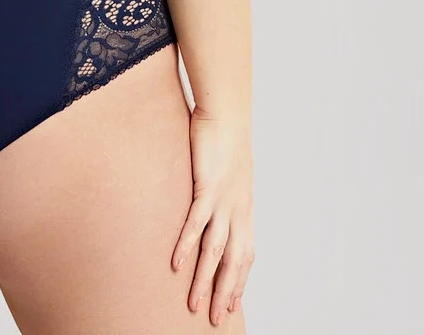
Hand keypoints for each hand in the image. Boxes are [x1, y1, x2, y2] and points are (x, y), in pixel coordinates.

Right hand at [171, 108, 254, 325]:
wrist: (227, 110)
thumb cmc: (224, 136)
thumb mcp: (227, 170)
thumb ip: (220, 189)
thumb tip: (210, 198)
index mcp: (244, 208)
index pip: (246, 255)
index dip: (239, 281)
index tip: (233, 304)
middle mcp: (239, 210)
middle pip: (234, 262)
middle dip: (225, 293)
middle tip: (215, 320)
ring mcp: (225, 200)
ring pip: (216, 250)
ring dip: (205, 280)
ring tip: (195, 305)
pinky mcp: (209, 186)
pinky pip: (197, 222)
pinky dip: (188, 245)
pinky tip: (178, 264)